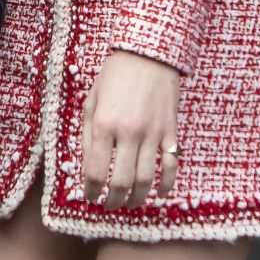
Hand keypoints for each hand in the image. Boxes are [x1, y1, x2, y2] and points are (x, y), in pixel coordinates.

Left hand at [81, 50, 180, 206]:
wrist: (150, 53)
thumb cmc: (115, 76)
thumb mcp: (92, 101)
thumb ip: (88, 134)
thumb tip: (88, 166)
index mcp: (104, 125)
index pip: (95, 171)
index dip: (91, 191)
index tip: (90, 197)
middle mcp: (128, 133)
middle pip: (120, 182)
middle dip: (113, 201)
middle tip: (109, 205)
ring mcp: (152, 134)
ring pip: (145, 179)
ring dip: (136, 197)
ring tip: (129, 203)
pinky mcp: (171, 131)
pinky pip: (171, 165)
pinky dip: (166, 184)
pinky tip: (160, 193)